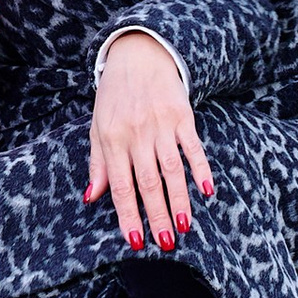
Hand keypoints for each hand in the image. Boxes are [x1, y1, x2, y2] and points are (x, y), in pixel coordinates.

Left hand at [85, 30, 212, 252]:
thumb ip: (97, 163)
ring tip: (183, 225)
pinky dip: (200, 168)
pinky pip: (193, 147)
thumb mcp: (97, 126)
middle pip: (148, 182)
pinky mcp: (182, 115)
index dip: (128, 214)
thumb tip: (91, 197)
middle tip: (166, 242)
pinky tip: (206, 190)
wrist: (139, 55)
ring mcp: (160, 124)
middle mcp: (136, 133)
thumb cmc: (115, 96)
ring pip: (171, 169)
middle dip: (156, 214)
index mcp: (112, 138)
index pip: (121, 185)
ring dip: (178, 199)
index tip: (136, 240)